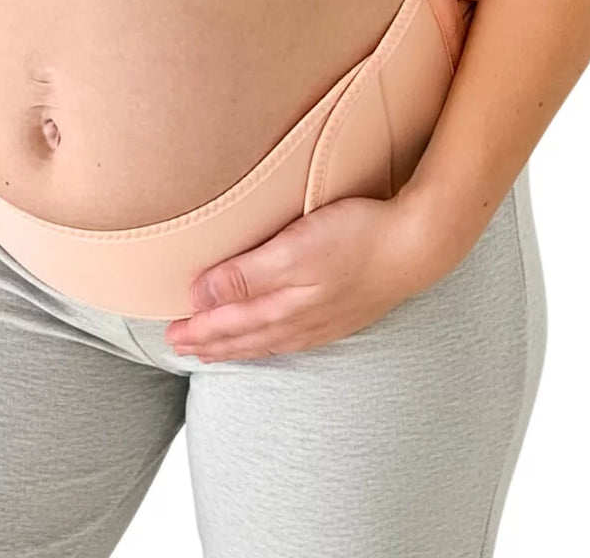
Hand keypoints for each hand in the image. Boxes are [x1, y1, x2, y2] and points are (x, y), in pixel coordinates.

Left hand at [164, 193, 455, 361]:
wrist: (418, 243)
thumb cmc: (357, 238)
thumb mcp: (293, 250)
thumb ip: (247, 275)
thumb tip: (202, 296)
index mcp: (284, 307)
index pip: (229, 324)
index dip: (198, 329)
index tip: (171, 332)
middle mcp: (302, 322)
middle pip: (246, 338)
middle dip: (212, 344)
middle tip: (182, 348)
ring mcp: (325, 321)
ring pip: (269, 342)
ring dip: (239, 347)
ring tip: (218, 351)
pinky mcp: (343, 313)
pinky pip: (294, 340)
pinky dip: (271, 344)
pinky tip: (274, 340)